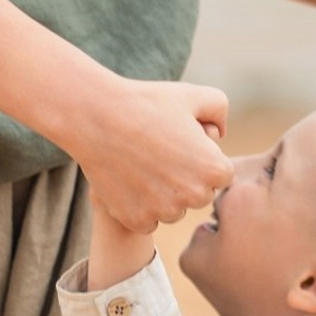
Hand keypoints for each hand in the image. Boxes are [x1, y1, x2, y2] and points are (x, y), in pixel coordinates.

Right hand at [63, 76, 231, 234]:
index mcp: (214, 169)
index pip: (220, 175)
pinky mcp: (136, 220)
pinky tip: (128, 180)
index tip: (180, 143)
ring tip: (142, 164)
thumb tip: (220, 135)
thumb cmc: (145, 103)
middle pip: (198, 195)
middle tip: (160, 154)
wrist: (95, 117)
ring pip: (173, 210)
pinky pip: (147, 220)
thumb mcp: (193, 95)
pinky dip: (139, 206)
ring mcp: (164, 211)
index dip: (201, 157)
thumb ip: (219, 110)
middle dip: (186, 180)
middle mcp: (193, 196)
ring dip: (163, 195)